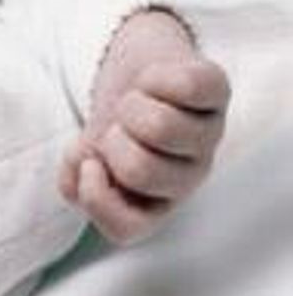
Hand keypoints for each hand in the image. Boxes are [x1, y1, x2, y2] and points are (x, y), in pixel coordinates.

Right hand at [59, 12, 229, 244]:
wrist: (138, 69)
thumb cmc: (118, 119)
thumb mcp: (88, 152)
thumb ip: (78, 175)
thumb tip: (82, 173)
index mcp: (154, 199)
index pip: (126, 227)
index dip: (97, 198)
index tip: (91, 165)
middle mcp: (188, 173)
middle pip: (140, 170)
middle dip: (112, 141)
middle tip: (117, 127)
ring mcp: (208, 133)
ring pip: (161, 127)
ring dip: (131, 105)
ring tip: (134, 101)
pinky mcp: (217, 92)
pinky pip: (188, 86)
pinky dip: (154, 77)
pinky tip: (153, 81)